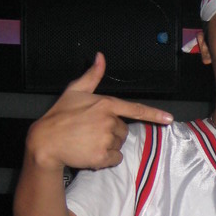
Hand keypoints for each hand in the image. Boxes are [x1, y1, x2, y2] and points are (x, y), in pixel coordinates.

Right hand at [26, 52, 172, 171]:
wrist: (45, 141)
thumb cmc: (60, 115)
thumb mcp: (75, 90)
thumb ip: (92, 75)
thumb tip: (101, 56)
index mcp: (106, 104)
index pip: (135, 110)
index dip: (154, 115)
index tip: (169, 119)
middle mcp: (109, 121)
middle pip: (123, 130)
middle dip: (112, 132)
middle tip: (91, 131)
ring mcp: (106, 139)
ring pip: (119, 145)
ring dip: (108, 145)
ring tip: (89, 141)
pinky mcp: (102, 156)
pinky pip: (115, 159)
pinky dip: (106, 159)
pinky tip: (91, 152)